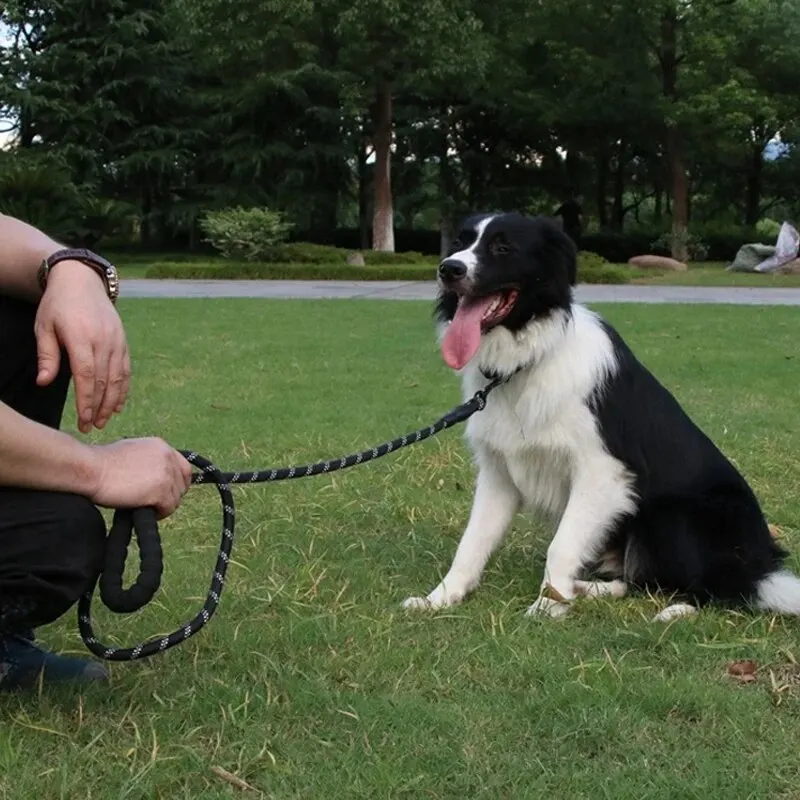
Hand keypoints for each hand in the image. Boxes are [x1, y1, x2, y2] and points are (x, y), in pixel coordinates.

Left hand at [34, 261, 129, 432]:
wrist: (82, 282)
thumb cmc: (58, 306)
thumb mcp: (44, 327)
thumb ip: (47, 355)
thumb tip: (44, 383)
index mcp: (81, 337)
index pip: (87, 375)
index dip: (86, 399)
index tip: (83, 418)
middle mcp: (103, 340)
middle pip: (105, 380)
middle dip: (99, 407)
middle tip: (92, 427)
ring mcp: (117, 341)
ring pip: (118, 378)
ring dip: (112, 402)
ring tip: (105, 421)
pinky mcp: (124, 342)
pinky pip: (126, 370)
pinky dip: (124, 389)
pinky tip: (118, 405)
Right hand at [87, 438, 192, 519]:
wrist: (91, 469)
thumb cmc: (102, 463)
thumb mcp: (133, 452)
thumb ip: (149, 460)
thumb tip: (154, 475)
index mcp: (161, 446)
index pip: (183, 467)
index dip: (177, 482)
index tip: (168, 492)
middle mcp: (168, 457)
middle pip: (182, 484)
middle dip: (170, 495)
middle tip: (153, 502)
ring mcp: (167, 474)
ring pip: (176, 498)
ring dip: (162, 505)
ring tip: (143, 506)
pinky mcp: (161, 490)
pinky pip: (168, 507)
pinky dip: (159, 513)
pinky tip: (143, 510)